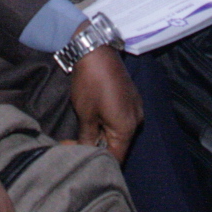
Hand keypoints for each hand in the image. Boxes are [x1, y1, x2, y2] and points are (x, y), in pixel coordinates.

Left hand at [68, 41, 139, 162]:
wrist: (97, 50)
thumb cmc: (91, 83)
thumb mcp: (86, 114)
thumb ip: (88, 139)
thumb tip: (85, 154)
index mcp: (127, 128)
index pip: (115, 158)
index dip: (95, 160)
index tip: (76, 153)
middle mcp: (136, 121)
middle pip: (118, 146)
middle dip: (97, 147)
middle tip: (74, 141)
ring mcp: (135, 109)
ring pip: (119, 133)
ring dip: (101, 135)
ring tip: (82, 129)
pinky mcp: (131, 100)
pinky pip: (121, 120)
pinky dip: (107, 123)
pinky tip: (93, 118)